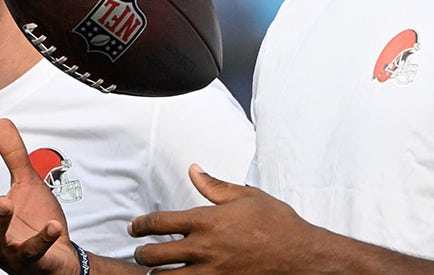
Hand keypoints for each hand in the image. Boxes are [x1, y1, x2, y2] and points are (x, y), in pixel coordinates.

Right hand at [0, 118, 80, 274]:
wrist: (58, 256)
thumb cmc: (33, 220)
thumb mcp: (25, 183)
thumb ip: (13, 156)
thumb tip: (1, 122)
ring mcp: (6, 251)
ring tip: (6, 202)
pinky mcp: (29, 262)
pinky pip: (32, 253)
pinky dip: (42, 240)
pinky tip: (54, 226)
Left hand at [129, 165, 324, 272]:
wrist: (300, 255)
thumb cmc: (276, 223)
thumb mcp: (246, 196)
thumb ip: (214, 185)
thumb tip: (194, 170)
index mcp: (207, 221)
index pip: (160, 222)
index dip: (140, 224)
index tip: (133, 227)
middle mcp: (203, 249)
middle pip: (154, 255)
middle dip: (141, 254)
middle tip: (140, 252)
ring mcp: (210, 273)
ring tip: (156, 271)